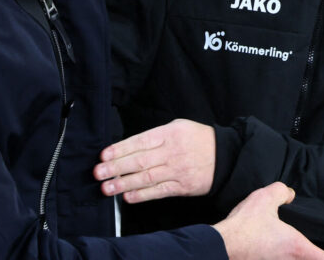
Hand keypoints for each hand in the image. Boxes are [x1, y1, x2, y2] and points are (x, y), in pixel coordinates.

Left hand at [94, 118, 214, 202]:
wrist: (225, 156)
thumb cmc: (198, 139)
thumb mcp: (178, 126)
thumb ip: (156, 135)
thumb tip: (129, 146)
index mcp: (170, 134)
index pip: (140, 141)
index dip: (120, 149)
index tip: (103, 156)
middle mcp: (172, 152)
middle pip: (140, 161)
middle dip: (116, 167)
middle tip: (99, 173)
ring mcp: (177, 171)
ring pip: (147, 178)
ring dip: (124, 183)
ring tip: (107, 188)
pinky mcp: (182, 186)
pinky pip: (159, 191)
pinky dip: (143, 195)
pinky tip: (128, 197)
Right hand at [213, 183, 323, 259]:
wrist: (222, 246)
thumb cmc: (246, 226)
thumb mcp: (267, 198)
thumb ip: (282, 193)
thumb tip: (288, 194)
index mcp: (297, 247)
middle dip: (320, 258)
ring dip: (300, 258)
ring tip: (301, 253)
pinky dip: (281, 258)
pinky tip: (277, 252)